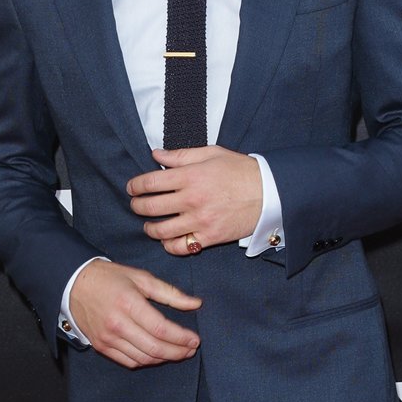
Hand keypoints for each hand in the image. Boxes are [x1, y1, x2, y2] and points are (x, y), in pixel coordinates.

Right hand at [70, 261, 201, 369]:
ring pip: (143, 358)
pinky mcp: (101, 346)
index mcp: (129, 304)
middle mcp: (117, 324)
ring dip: (164, 359)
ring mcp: (108, 338)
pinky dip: (146, 361)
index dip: (182, 338)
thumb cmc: (109, 278)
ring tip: (178, 353)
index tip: (195, 340)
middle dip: (178, 352)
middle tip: (191, 349)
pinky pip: (128, 362)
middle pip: (154, 348)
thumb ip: (170, 293)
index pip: (161, 329)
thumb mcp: (141, 278)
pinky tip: (157, 355)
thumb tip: (196, 304)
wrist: (73, 284)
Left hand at [126, 146, 262, 254]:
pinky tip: (167, 240)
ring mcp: (200, 221)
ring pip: (161, 231)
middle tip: (136, 205)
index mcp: (191, 176)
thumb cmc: (241, 171)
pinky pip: (181, 247)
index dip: (135, 185)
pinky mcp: (209, 237)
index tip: (132, 188)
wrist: (269, 193)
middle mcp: (192, 200)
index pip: (150, 182)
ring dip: (150, 228)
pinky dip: (169, 245)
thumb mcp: (212, 154)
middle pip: (151, 207)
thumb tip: (156, 154)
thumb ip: (182, 155)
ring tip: (149, 225)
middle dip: (137, 206)